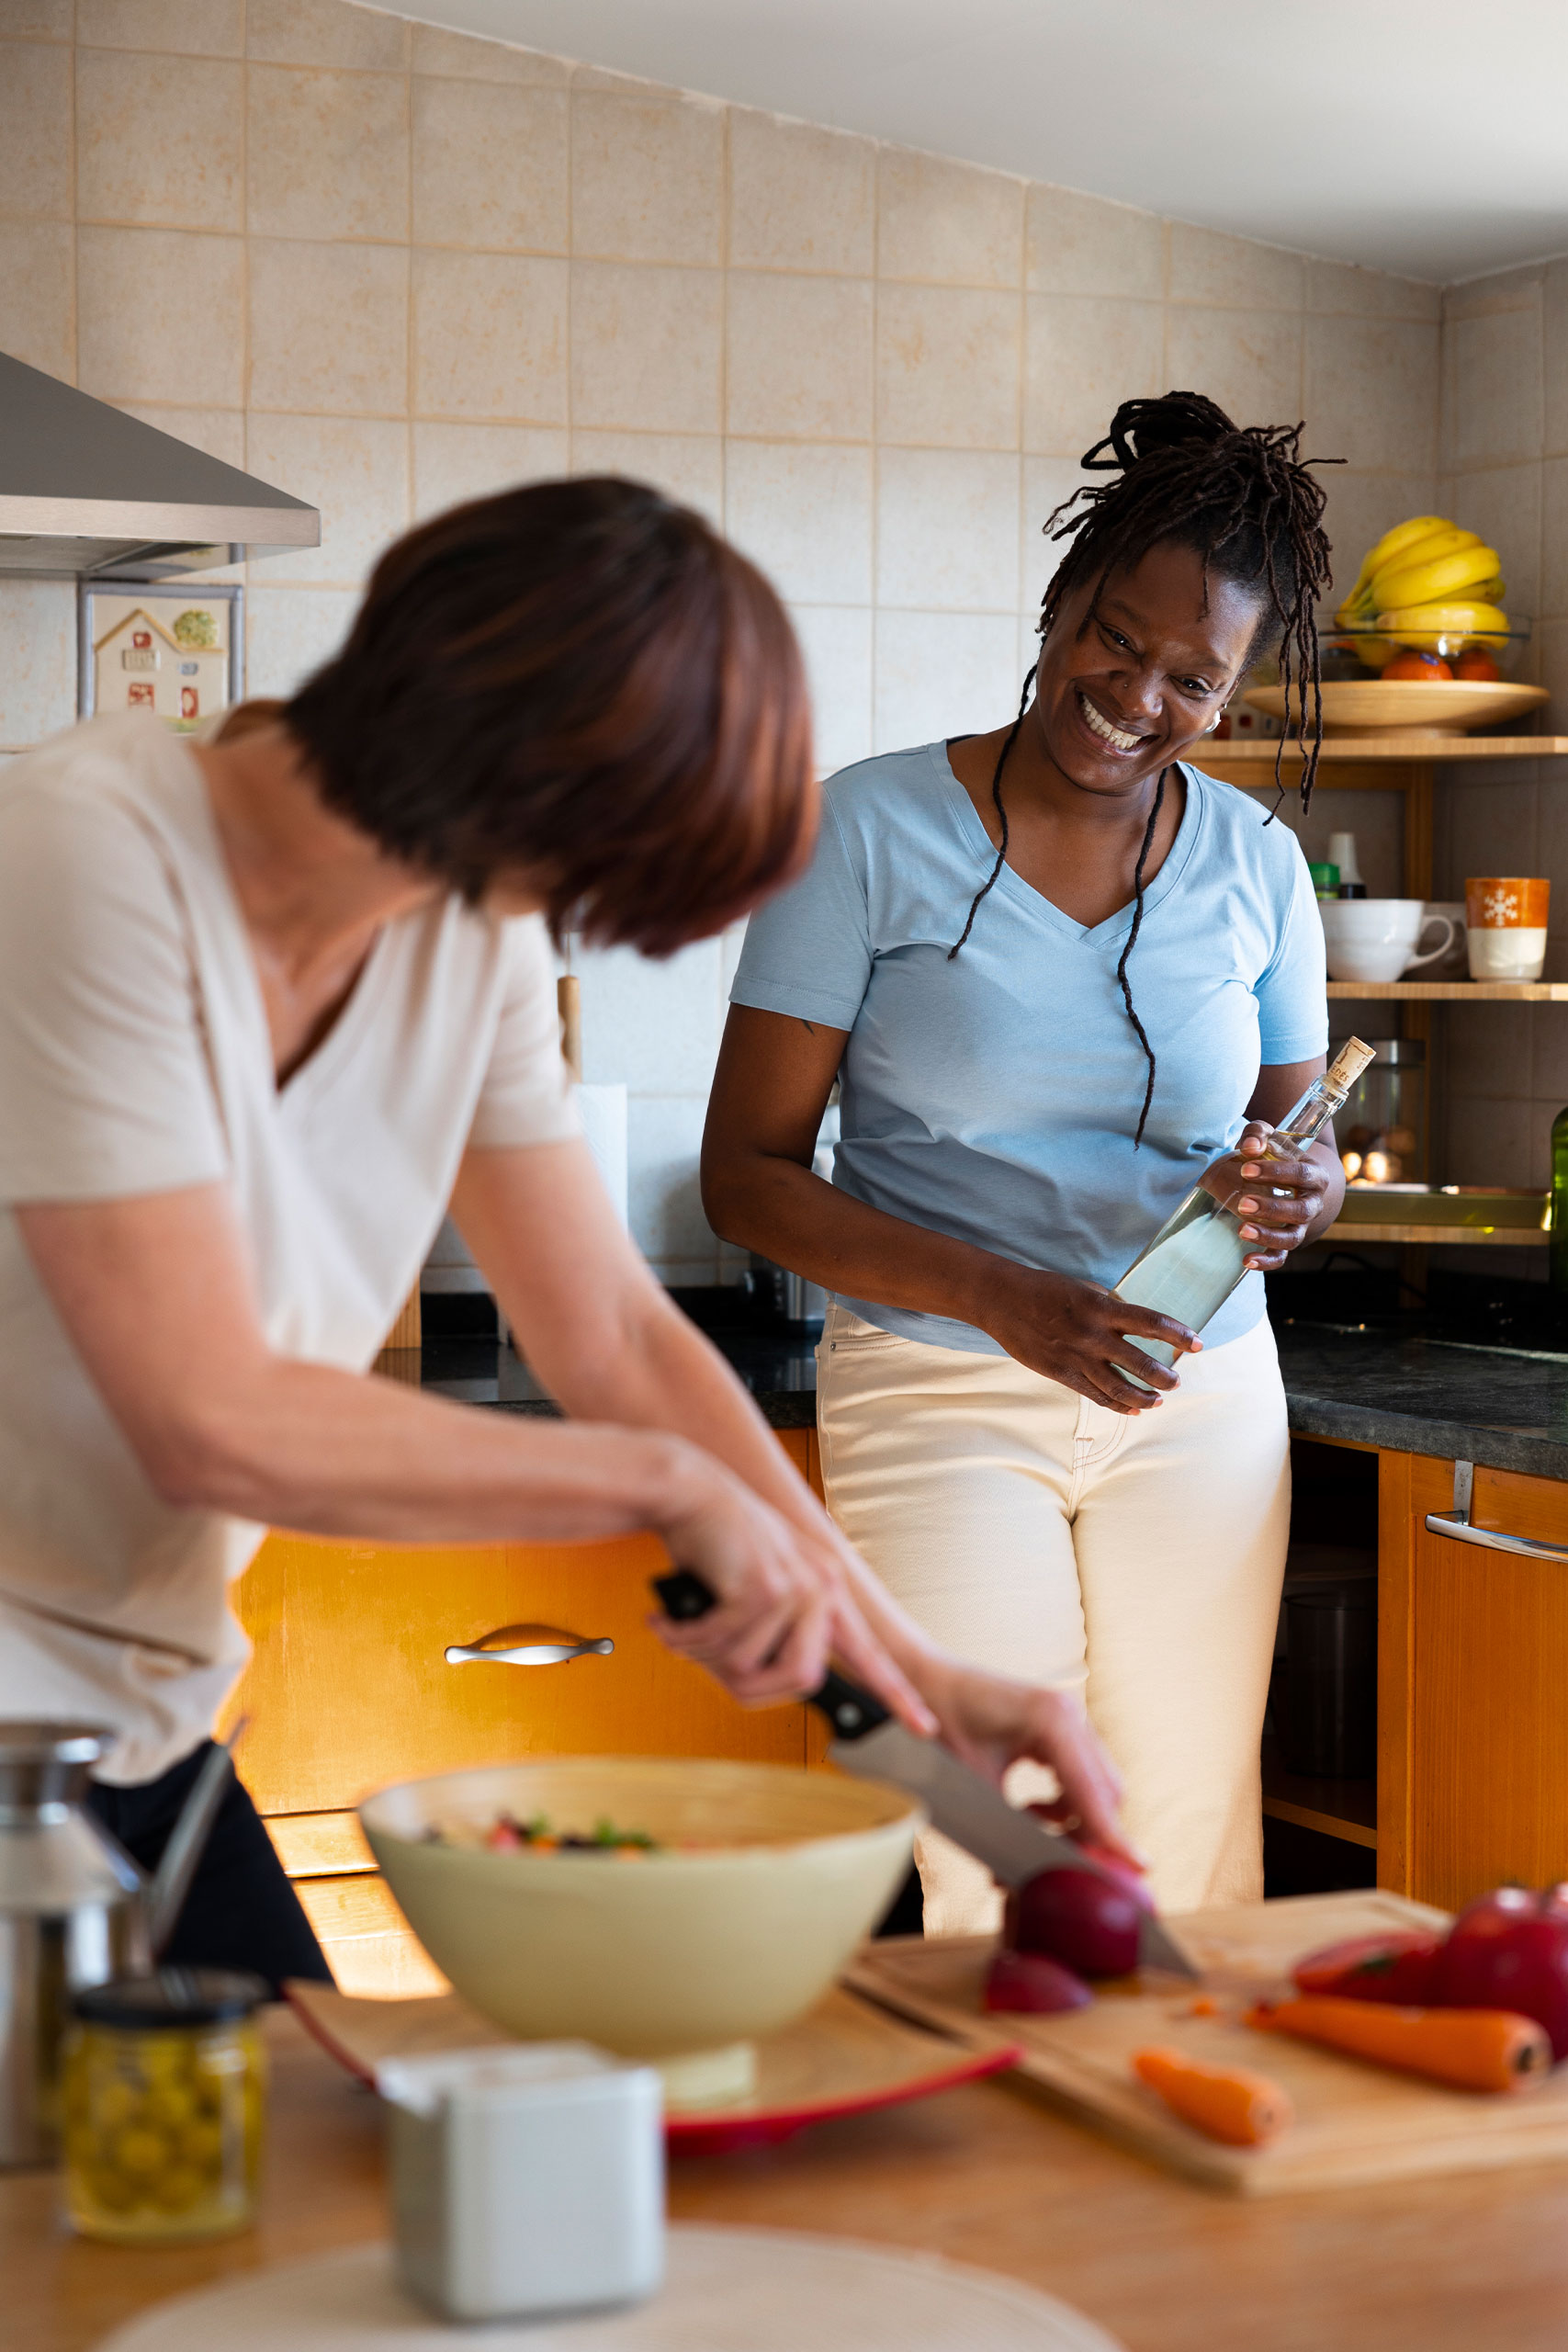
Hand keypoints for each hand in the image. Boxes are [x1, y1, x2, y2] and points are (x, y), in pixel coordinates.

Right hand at [650, 1453, 937, 1734]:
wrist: (688, 1493)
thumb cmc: (715, 1544)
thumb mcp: (756, 1589)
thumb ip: (772, 1633)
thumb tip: (759, 1684)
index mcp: (825, 1592)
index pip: (869, 1653)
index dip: (895, 1692)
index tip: (924, 1725)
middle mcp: (820, 1588)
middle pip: (801, 1679)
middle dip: (745, 1684)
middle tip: (706, 1662)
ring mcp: (796, 1586)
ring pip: (748, 1666)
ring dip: (702, 1654)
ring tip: (682, 1627)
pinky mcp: (764, 1587)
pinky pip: (721, 1644)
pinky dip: (684, 1639)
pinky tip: (667, 1619)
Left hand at [910, 1655, 1142, 1868]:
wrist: (929, 1683)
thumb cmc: (942, 1725)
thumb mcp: (974, 1781)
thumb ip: (1011, 1825)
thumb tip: (1031, 1873)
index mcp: (1052, 1718)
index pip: (1092, 1790)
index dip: (1112, 1833)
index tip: (1140, 1867)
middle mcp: (1071, 1714)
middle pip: (1106, 1791)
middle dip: (1087, 1832)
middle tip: (1054, 1861)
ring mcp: (1071, 1718)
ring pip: (1097, 1786)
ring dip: (1073, 1816)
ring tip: (1029, 1821)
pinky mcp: (1064, 1728)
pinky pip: (1083, 1776)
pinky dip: (1065, 1801)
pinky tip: (1031, 1806)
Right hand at [975, 1264, 1198, 1415]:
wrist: (1003, 1301)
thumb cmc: (1046, 1289)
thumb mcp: (1084, 1289)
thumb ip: (1111, 1307)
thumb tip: (1135, 1323)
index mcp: (1102, 1308)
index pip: (1150, 1323)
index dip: (1177, 1334)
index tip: (1197, 1343)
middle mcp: (1093, 1335)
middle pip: (1139, 1363)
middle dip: (1164, 1376)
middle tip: (1177, 1381)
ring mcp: (1077, 1358)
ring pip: (1119, 1388)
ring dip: (1144, 1398)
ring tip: (1159, 1401)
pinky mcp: (1062, 1374)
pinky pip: (1095, 1395)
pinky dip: (1116, 1405)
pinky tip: (1132, 1410)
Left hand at [1201, 1120, 1333, 1272]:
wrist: (1288, 1178)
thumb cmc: (1276, 1155)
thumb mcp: (1269, 1138)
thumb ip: (1258, 1134)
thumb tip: (1250, 1147)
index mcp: (1314, 1175)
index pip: (1301, 1174)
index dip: (1275, 1173)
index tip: (1245, 1169)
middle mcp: (1313, 1203)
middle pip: (1301, 1211)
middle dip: (1272, 1209)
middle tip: (1243, 1203)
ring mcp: (1301, 1225)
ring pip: (1293, 1237)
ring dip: (1269, 1236)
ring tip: (1242, 1230)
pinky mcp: (1285, 1242)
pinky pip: (1281, 1256)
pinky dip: (1266, 1262)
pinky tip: (1246, 1261)